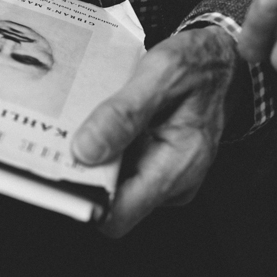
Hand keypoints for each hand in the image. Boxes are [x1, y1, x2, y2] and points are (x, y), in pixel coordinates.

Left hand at [72, 25, 238, 237]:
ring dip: (90, 158)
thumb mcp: (162, 73)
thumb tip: (84, 151)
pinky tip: (98, 122)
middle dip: (79, 173)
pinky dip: (103, 149)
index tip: (51, 172)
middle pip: (109, 201)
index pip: (118, 215)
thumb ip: (124, 113)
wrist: (225, 61)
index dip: (82, 199)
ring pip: (111, 184)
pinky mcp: (156, 167)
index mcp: (178, 167)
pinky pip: (120, 168)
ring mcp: (165, 178)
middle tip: (55, 138)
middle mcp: (173, 183)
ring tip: (79, 122)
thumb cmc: (200, 64)